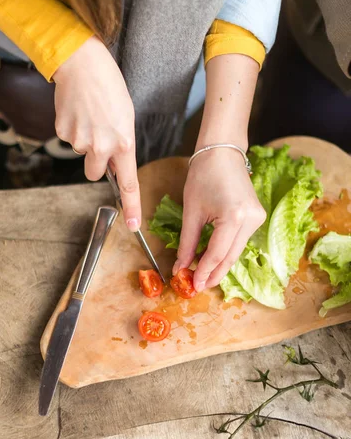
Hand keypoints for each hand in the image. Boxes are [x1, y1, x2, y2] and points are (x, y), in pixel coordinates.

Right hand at [53, 36, 140, 230]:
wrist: (81, 63)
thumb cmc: (109, 86)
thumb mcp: (126, 117)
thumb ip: (121, 144)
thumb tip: (113, 164)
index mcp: (123, 143)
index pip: (128, 183)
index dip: (132, 206)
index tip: (134, 225)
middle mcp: (101, 146)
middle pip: (95, 174)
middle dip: (96, 163)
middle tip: (98, 139)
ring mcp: (80, 141)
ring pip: (82, 155)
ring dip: (85, 143)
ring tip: (89, 117)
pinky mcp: (63, 132)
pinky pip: (69, 139)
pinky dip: (73, 129)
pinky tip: (77, 112)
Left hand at [173, 148, 265, 291]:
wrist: (223, 152)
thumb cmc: (204, 175)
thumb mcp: (191, 211)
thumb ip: (187, 242)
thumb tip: (181, 266)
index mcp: (234, 217)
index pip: (217, 254)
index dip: (204, 271)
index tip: (193, 285)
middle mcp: (250, 220)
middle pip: (230, 257)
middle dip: (214, 273)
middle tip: (199, 286)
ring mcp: (257, 219)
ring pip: (236, 251)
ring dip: (219, 264)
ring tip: (202, 276)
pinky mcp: (257, 217)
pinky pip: (240, 241)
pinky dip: (226, 251)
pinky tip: (212, 258)